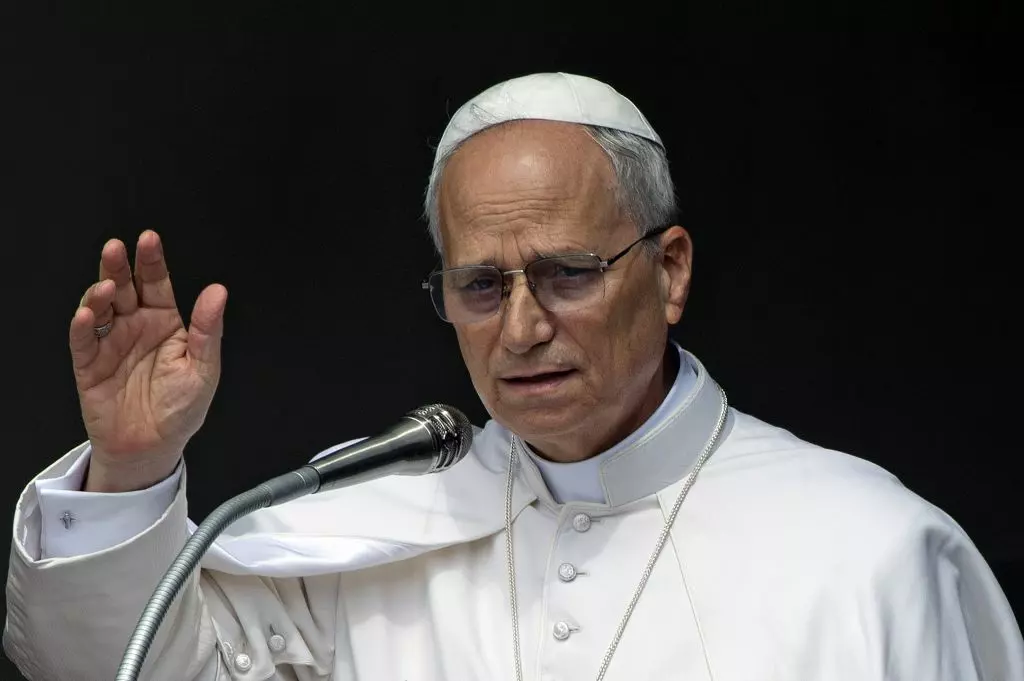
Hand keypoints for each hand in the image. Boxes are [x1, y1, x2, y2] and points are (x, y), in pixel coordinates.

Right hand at [70, 230, 226, 491]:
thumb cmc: (181, 408)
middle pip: (124, 288)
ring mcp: (111, 344)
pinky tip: (88, 316)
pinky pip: (83, 342)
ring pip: (100, 309)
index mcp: (165, 322)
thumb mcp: (203, 368)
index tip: (149, 239)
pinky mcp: (90, 366)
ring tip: (105, 288)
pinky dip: (83, 327)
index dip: (152, 262)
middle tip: (116, 248)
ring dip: (99, 294)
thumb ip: (208, 329)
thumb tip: (218, 292)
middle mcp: (136, 326)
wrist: (154, 448)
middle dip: (119, 267)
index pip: (157, 284)